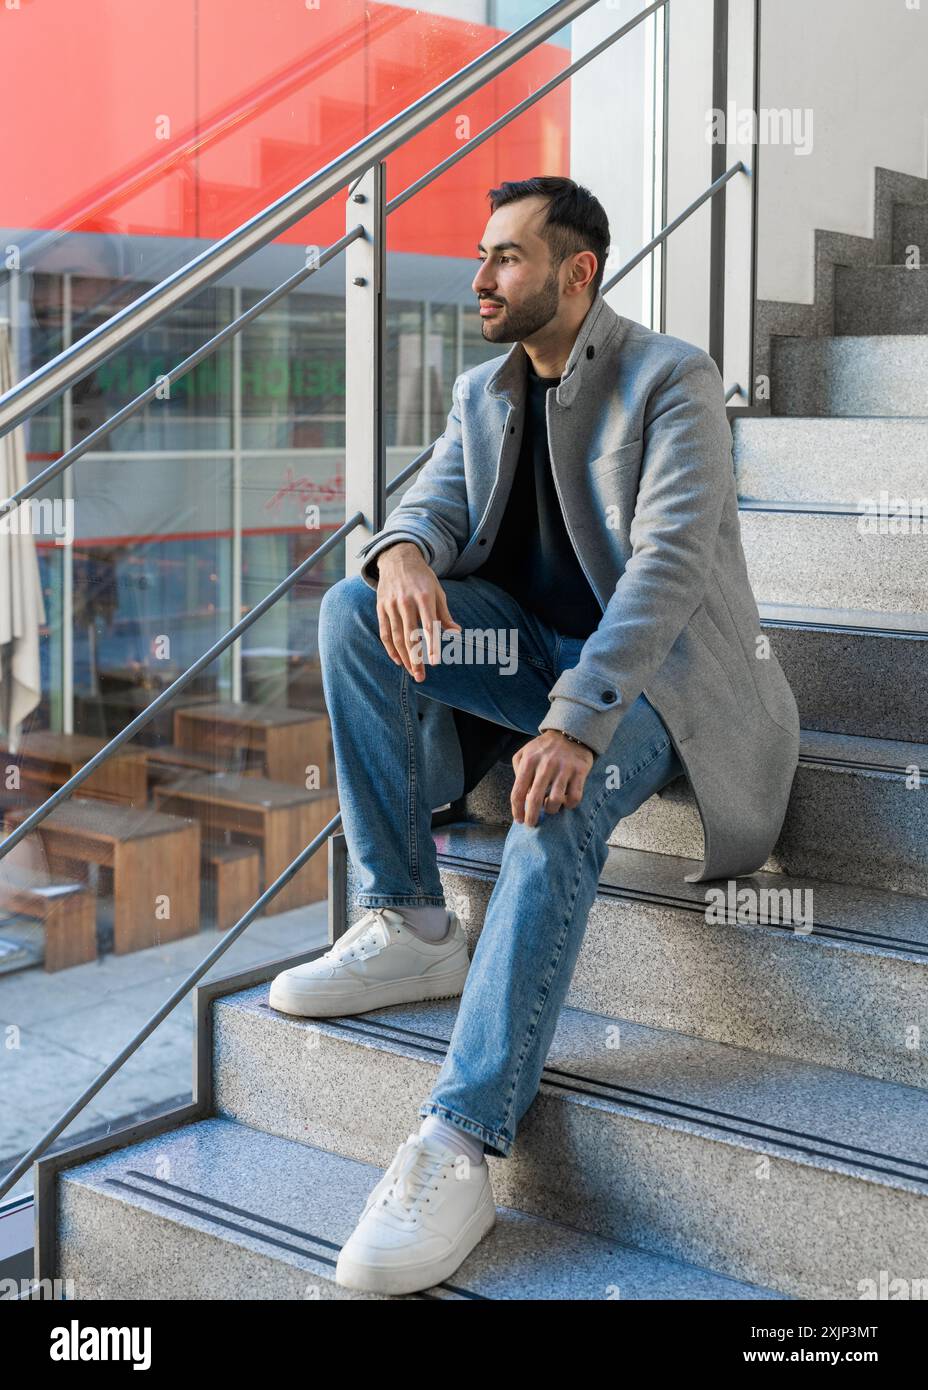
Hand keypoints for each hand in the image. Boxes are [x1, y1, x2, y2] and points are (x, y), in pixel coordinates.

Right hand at [375, 542, 461, 680]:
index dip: (432, 646)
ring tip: (412, 672)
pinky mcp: (381, 607)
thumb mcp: (438, 592)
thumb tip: (456, 633)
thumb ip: (445, 615)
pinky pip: (384, 632)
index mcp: (424, 597)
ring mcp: (391, 605)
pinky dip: (390, 648)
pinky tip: (398, 660)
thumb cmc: (423, 578)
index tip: (435, 663)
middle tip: (421, 677)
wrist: (399, 558)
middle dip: (416, 659)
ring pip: (396, 637)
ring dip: (404, 657)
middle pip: (410, 636)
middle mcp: (406, 601)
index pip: (429, 626)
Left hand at [511, 730, 594, 826]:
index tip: (518, 819)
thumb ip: (519, 771)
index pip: (517, 791)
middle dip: (531, 817)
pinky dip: (569, 805)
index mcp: (529, 761)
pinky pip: (575, 797)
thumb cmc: (544, 747)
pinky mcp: (579, 771)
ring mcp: (563, 768)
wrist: (570, 731)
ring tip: (550, 809)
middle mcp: (545, 765)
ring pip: (555, 801)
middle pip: (534, 799)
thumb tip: (522, 796)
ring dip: (551, 810)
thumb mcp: (525, 752)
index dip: (516, 809)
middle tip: (531, 824)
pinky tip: (565, 803)